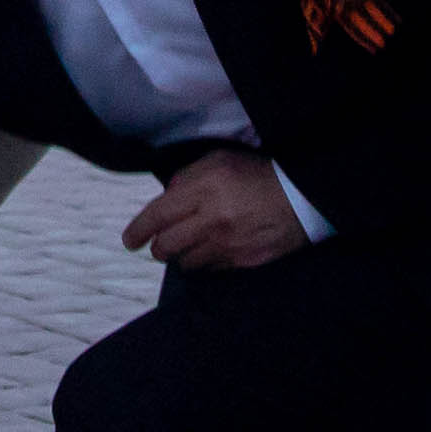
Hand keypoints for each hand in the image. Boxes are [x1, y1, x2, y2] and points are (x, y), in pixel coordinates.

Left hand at [119, 146, 310, 272]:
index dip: (138, 231)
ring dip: (183, 256)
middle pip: (166, 246)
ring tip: (191, 245)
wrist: (300, 197)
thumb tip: (167, 196)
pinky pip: (211, 270)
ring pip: (186, 263)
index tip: (130, 240)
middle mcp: (211, 220)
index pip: (157, 215)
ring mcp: (227, 244)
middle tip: (160, 244)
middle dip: (158, 247)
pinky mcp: (242, 262)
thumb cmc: (258, 175)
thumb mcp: (220, 161)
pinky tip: (214, 250)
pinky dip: (206, 262)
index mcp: (203, 189)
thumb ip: (188, 177)